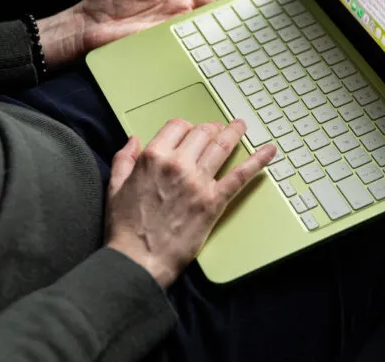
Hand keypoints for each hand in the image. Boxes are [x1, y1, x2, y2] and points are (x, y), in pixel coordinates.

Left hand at [38, 0, 246, 68]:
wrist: (84, 27)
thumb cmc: (106, 3)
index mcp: (176, 3)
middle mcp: (177, 22)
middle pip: (214, 19)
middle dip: (237, 17)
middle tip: (262, 15)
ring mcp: (171, 37)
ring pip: (205, 36)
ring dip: (225, 35)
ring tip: (250, 32)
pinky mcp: (160, 48)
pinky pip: (185, 48)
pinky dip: (202, 49)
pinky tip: (220, 48)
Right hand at [105, 119, 275, 287]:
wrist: (139, 258)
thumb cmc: (126, 227)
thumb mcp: (115, 187)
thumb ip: (124, 160)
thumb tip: (133, 141)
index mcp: (153, 157)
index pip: (178, 126)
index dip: (186, 127)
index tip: (190, 132)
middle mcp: (178, 164)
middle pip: (202, 133)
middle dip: (211, 128)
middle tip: (218, 129)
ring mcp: (198, 182)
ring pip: (222, 146)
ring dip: (234, 132)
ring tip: (241, 126)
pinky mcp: (214, 202)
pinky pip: (240, 176)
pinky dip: (257, 161)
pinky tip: (270, 151)